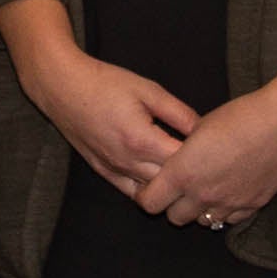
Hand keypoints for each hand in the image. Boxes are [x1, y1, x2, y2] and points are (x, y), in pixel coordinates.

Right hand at [14, 36, 195, 200]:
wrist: (62, 87)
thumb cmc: (105, 83)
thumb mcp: (149, 90)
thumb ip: (180, 113)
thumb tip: (205, 131)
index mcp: (142, 140)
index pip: (183, 162)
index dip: (203, 158)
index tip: (215, 150)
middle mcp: (127, 161)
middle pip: (170, 184)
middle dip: (190, 176)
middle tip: (206, 165)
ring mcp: (114, 170)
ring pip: (152, 194)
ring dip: (170, 187)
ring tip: (185, 174)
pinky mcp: (103, 171)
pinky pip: (132, 193)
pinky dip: (149, 190)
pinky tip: (161, 180)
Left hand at [138, 87, 276, 233]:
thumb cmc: (239, 118)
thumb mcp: (198, 127)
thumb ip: (182, 153)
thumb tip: (175, 160)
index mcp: (182, 173)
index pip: (149, 203)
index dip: (147, 196)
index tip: (152, 188)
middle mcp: (202, 195)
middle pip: (174, 218)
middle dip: (173, 206)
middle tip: (180, 190)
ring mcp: (228, 204)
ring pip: (203, 222)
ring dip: (200, 210)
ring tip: (207, 190)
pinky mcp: (252, 206)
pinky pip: (230, 220)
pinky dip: (226, 211)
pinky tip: (229, 192)